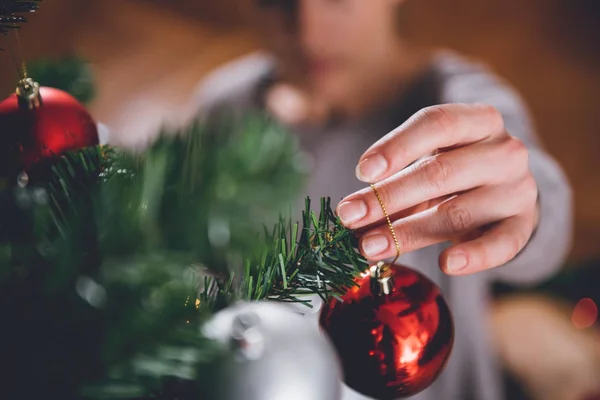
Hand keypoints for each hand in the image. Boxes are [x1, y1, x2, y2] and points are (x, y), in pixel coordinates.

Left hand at [336, 103, 538, 274]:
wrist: (505, 190)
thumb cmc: (455, 172)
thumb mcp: (428, 162)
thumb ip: (395, 180)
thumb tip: (351, 213)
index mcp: (478, 121)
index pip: (436, 124)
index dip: (397, 147)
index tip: (362, 172)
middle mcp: (504, 151)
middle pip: (440, 172)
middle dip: (388, 197)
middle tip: (350, 216)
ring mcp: (517, 189)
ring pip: (458, 212)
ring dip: (408, 232)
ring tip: (371, 247)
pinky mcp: (523, 225)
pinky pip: (502, 244)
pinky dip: (474, 256)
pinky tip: (446, 264)